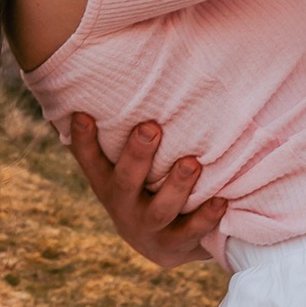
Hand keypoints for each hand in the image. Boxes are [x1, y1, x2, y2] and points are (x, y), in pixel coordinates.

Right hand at [68, 114, 226, 267]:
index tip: (83, 113)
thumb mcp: (126, 163)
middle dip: (138, 155)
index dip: (83, 140)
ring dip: (176, 186)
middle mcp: (123, 207)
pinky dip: (207, 216)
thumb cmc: (145, 183)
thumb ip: (121, 129)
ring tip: (192, 163)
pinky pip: (193, 233)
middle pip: (125, 182)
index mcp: (107, 183)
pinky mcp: (176, 246)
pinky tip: (222, 199)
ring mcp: (149, 229)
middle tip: (152, 127)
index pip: (90, 161)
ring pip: (161, 210)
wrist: (165, 242)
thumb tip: (118, 60)